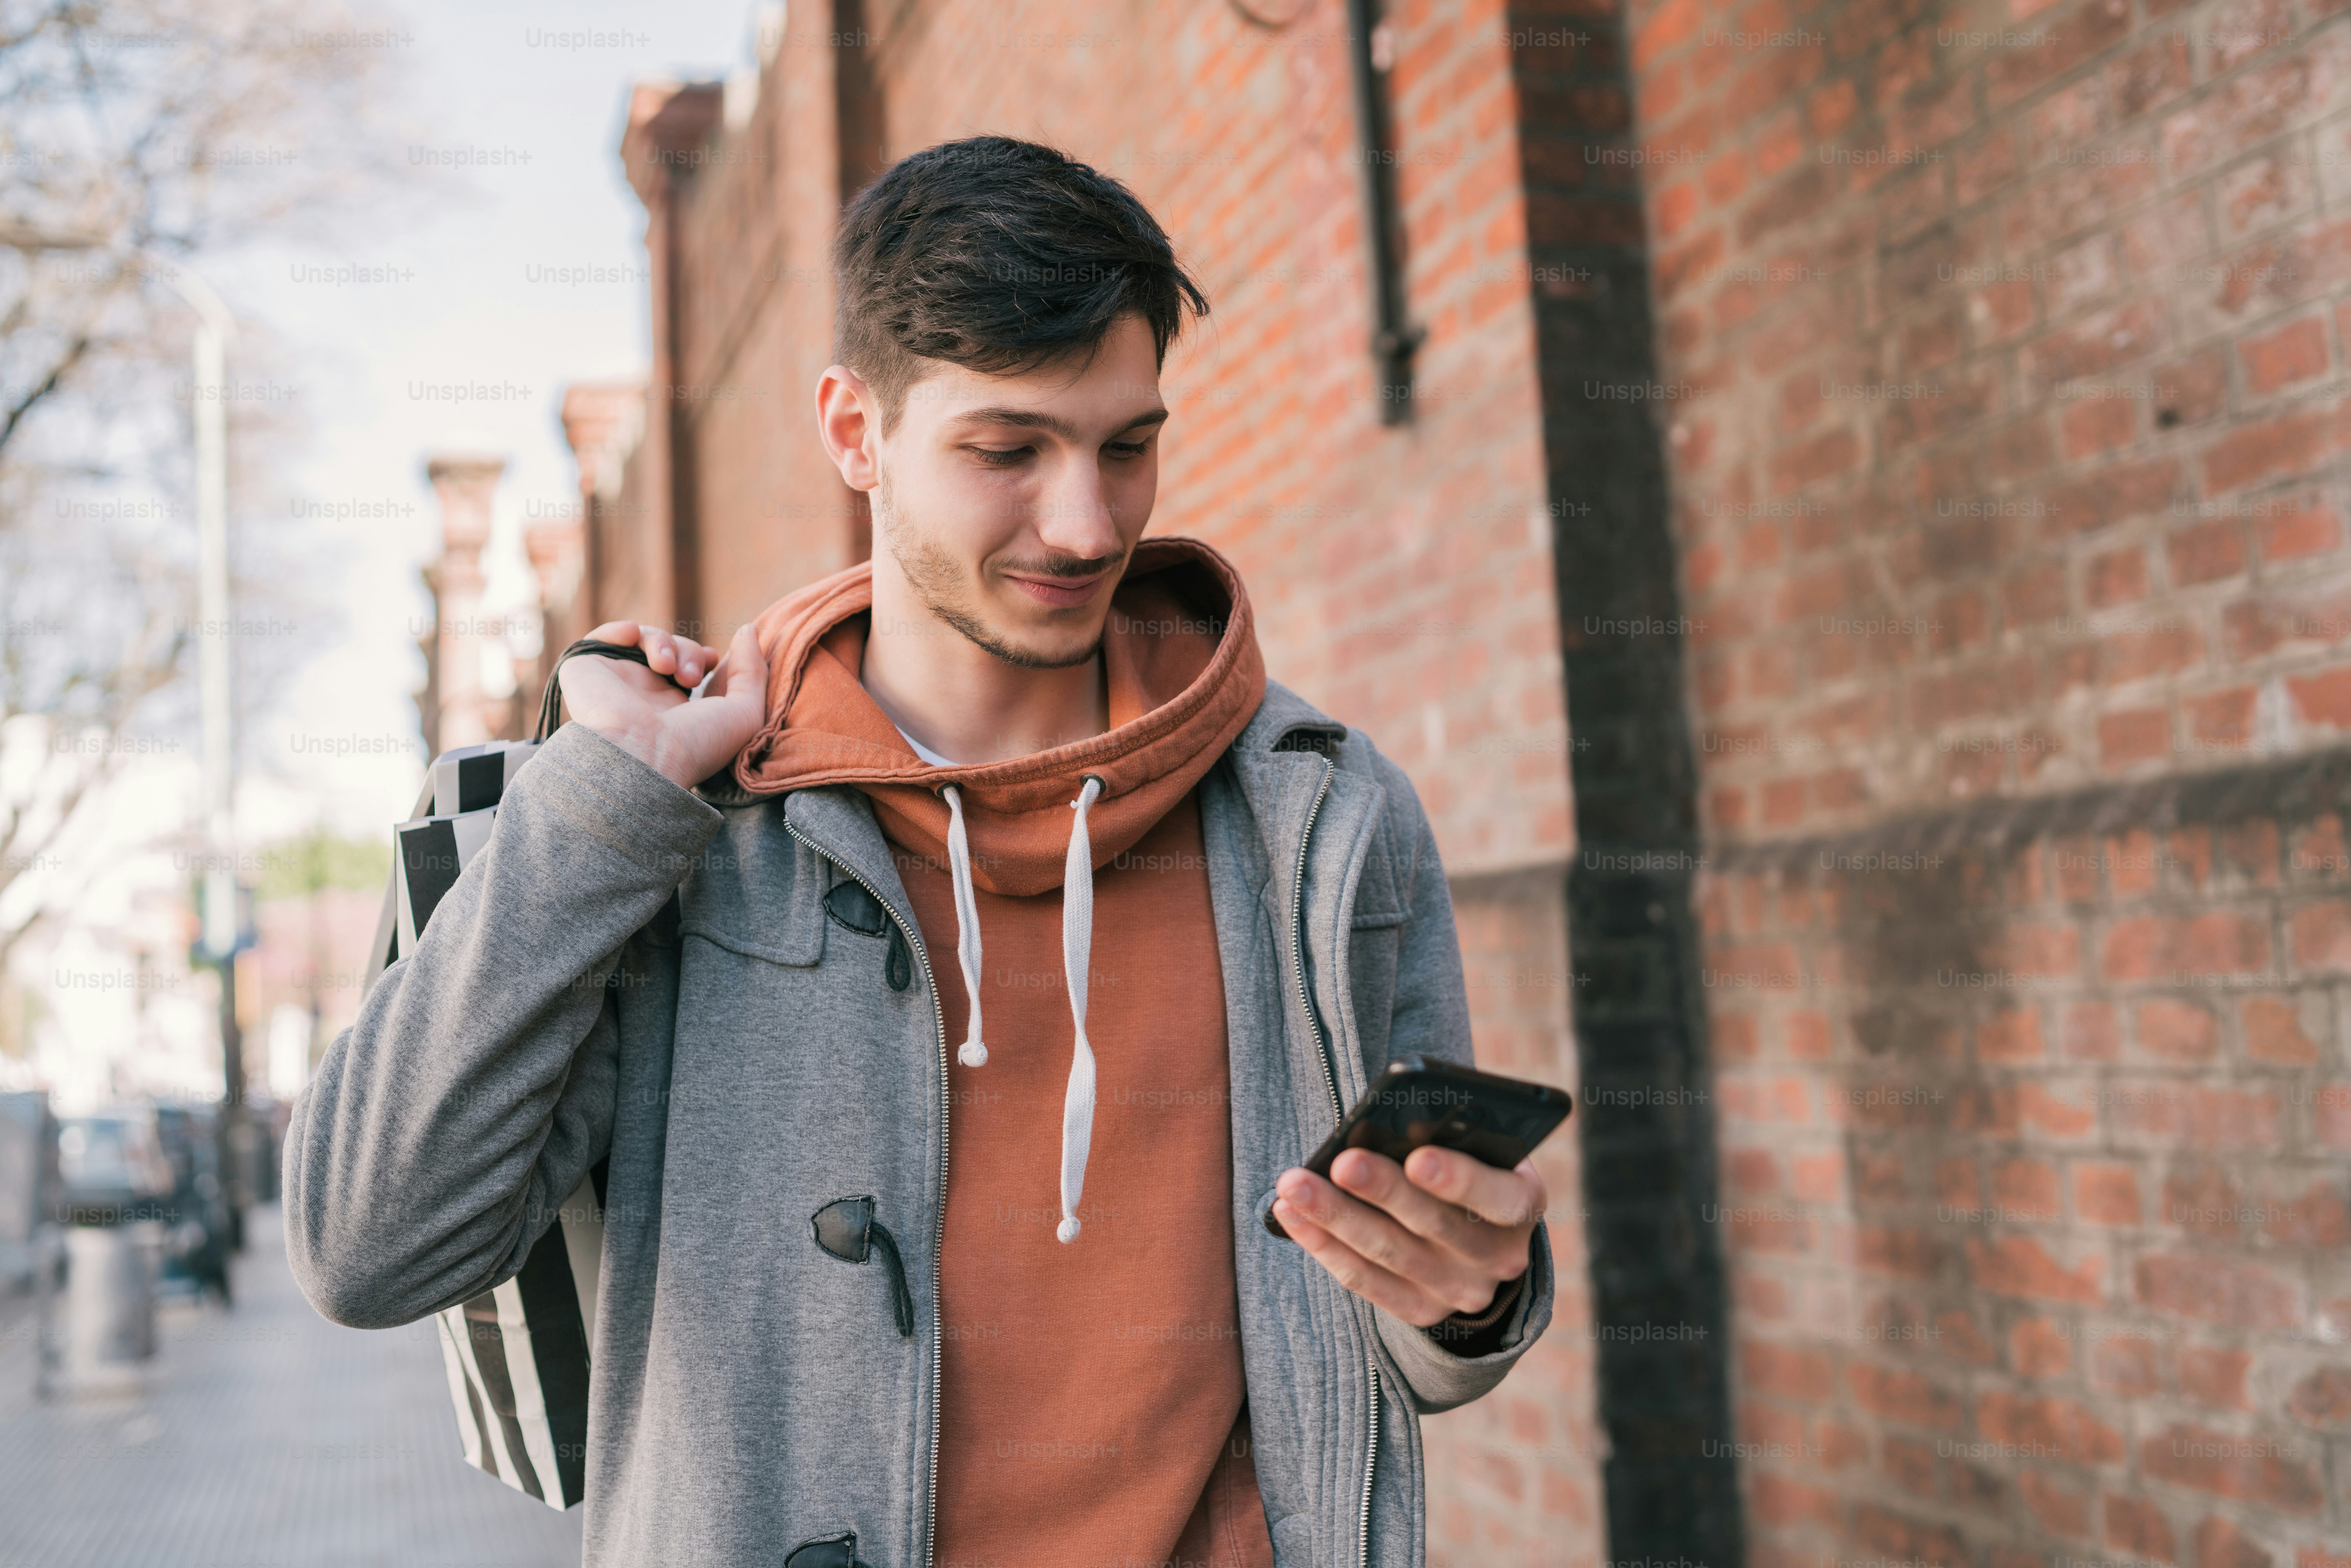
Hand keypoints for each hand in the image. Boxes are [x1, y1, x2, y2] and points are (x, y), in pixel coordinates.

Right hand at [558, 621, 768, 788]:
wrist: (643, 757)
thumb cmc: (696, 745)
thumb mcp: (745, 714)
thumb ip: (753, 671)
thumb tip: (748, 630)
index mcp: (676, 710)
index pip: (689, 667)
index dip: (702, 657)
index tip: (713, 661)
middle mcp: (645, 697)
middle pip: (672, 650)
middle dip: (688, 651)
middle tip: (690, 676)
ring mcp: (616, 685)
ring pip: (644, 640)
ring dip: (664, 643)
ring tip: (665, 666)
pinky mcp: (587, 672)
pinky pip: (601, 637)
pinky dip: (621, 629)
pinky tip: (633, 637)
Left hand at [1272, 1148, 1543, 1327]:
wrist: (1478, 1236)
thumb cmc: (1466, 1164)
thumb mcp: (1477, 1147)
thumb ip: (1448, 1137)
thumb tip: (1387, 1126)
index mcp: (1522, 1204)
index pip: (1499, 1197)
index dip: (1460, 1180)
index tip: (1418, 1158)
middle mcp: (1499, 1256)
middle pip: (1433, 1224)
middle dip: (1381, 1191)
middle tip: (1340, 1163)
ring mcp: (1460, 1291)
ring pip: (1388, 1253)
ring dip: (1335, 1217)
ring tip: (1293, 1186)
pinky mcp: (1421, 1310)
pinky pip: (1364, 1281)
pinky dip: (1323, 1247)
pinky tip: (1290, 1217)